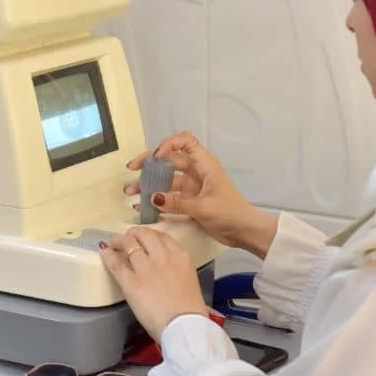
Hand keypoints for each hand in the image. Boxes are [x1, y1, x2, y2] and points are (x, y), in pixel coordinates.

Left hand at [100, 227, 208, 339]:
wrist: (184, 326)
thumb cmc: (191, 310)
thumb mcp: (190, 280)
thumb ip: (178, 269)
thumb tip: (166, 271)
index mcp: (181, 257)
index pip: (163, 237)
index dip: (151, 236)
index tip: (145, 240)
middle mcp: (162, 257)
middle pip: (145, 234)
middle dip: (134, 234)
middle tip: (128, 239)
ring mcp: (145, 268)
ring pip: (129, 243)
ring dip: (120, 241)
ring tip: (114, 244)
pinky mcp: (131, 283)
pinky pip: (115, 264)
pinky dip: (108, 255)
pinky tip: (104, 251)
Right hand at [125, 132, 277, 257]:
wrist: (245, 232)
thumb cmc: (230, 213)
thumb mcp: (204, 208)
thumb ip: (177, 203)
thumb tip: (153, 198)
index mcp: (205, 165)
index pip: (185, 142)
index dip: (168, 144)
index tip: (155, 158)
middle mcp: (196, 172)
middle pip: (170, 160)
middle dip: (150, 163)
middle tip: (131, 170)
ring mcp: (191, 187)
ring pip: (166, 180)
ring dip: (149, 184)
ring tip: (130, 192)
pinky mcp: (189, 201)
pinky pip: (169, 196)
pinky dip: (156, 200)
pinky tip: (141, 206)